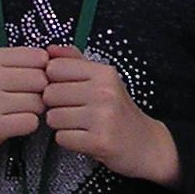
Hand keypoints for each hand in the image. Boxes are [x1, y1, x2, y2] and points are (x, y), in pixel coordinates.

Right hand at [0, 47, 46, 174]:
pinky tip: (13, 125)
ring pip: (38, 103)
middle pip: (41, 81)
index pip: (39, 57)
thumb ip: (25, 64)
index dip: (43, 72)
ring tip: (16, 113)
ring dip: (34, 111)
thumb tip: (63, 60)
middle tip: (24, 101)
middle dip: (40, 93)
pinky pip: (31, 122)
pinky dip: (27, 126)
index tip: (31, 82)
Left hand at [43, 45, 179, 185]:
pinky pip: (61, 138)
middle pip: (49, 94)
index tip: (66, 89)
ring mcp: (103, 118)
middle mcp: (104, 92)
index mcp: (104, 73)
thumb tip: (50, 49)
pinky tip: (83, 137)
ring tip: (79, 124)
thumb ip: (75, 61)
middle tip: (73, 110)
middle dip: (55, 105)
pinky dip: (68, 140)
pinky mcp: (99, 142)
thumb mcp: (103, 80)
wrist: (145, 144)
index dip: (53, 81)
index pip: (54, 68)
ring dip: (61, 124)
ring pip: (53, 118)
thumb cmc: (120, 111)